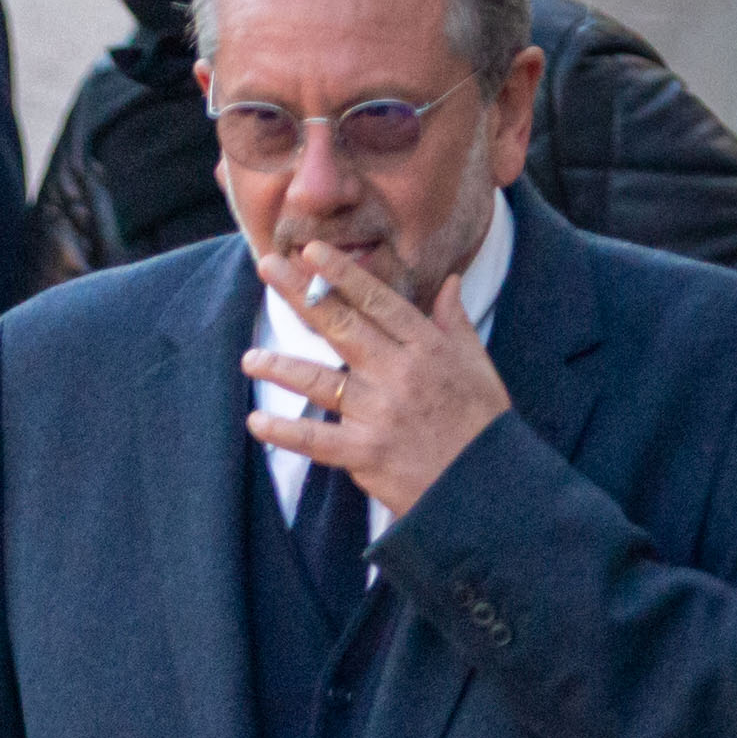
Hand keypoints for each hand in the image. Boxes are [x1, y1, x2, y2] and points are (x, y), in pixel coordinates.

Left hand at [243, 235, 510, 520]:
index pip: (376, 301)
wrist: (487, 487)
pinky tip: (257, 422)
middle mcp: (398, 373)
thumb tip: (448, 282)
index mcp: (426, 347)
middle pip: (340, 325)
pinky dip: (285, 433)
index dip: (342, 273)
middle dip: (300, 293)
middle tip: (268, 267)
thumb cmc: (482, 424)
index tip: (312, 251)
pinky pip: (316, 440)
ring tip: (249, 358)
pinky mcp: (366, 453)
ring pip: (320, 381)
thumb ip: (455, 322)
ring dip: (281, 368)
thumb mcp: (477, 365)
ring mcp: (379, 413)